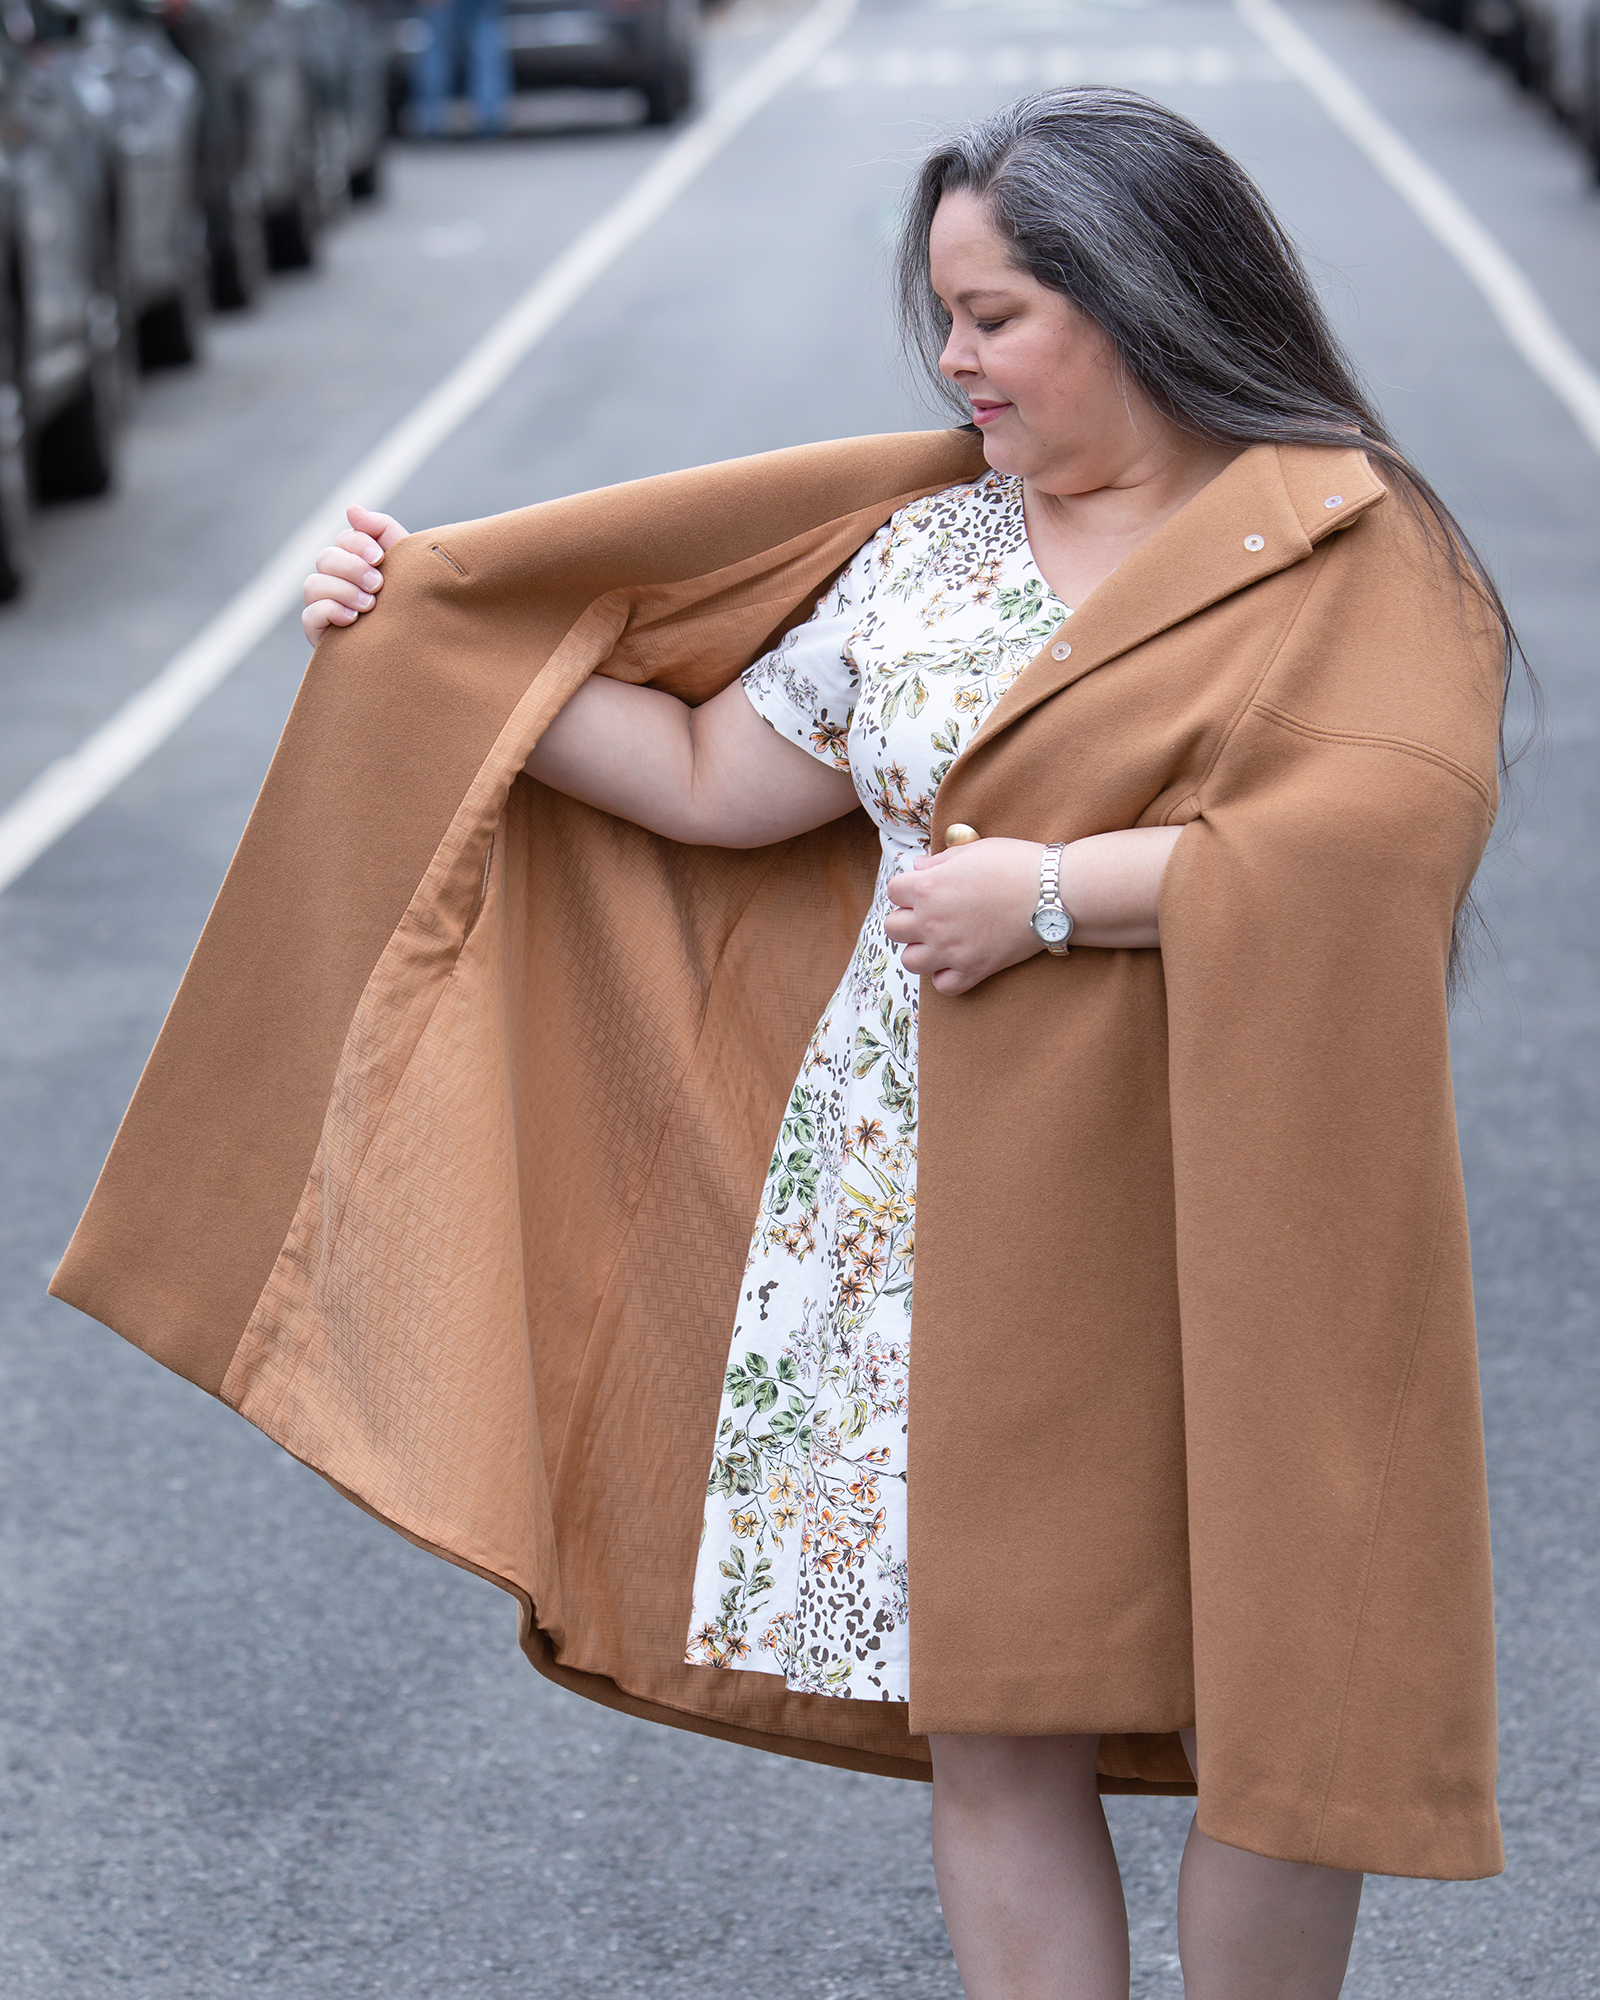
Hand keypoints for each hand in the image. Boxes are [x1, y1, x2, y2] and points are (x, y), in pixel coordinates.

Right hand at [302, 505, 407, 644]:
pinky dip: (330, 612)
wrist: (420, 646)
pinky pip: (309, 615)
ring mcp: (325, 605)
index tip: (379, 558)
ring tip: (370, 605)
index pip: (344, 539)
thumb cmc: (413, 600)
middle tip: (378, 585)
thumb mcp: (404, 561)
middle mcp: (337, 580)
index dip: (358, 544)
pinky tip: (353, 619)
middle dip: (353, 568)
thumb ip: (381, 529)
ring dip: (343, 591)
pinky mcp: (319, 632)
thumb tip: (351, 508)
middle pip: (326, 558)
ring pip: (313, 584)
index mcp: (357, 560)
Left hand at [885, 825, 1184, 993]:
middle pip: (893, 928)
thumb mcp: (973, 850)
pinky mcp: (974, 969)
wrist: (1053, 892)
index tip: (925, 887)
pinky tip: (958, 962)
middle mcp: (932, 921)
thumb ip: (940, 861)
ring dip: (921, 951)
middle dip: (907, 920)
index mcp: (928, 887)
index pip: (894, 890)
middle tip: (930, 915)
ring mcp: (951, 950)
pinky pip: (943, 985)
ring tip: (939, 941)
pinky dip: (946, 977)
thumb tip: (920, 868)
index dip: (908, 888)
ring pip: (910, 961)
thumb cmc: (1016, 863)